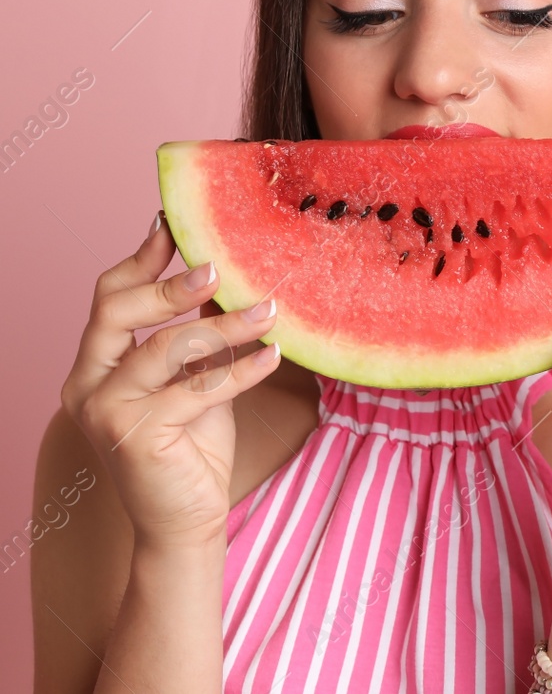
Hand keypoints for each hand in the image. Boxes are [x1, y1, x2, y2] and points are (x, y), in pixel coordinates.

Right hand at [59, 212, 283, 548]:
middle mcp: (86, 384)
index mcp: (94, 364)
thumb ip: (197, 332)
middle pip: (119, 310)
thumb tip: (221, 274)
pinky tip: (273, 355)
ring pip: (164, 348)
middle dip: (171, 284)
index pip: (110, 297)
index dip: (143, 258)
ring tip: (270, 310)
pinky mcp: (134, 436)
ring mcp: (104, 411)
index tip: (176, 225)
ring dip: (224, 326)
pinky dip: (241, 370)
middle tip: (221, 267)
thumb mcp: (195, 377)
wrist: (187, 518)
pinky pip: (196, 389)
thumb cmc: (191, 446)